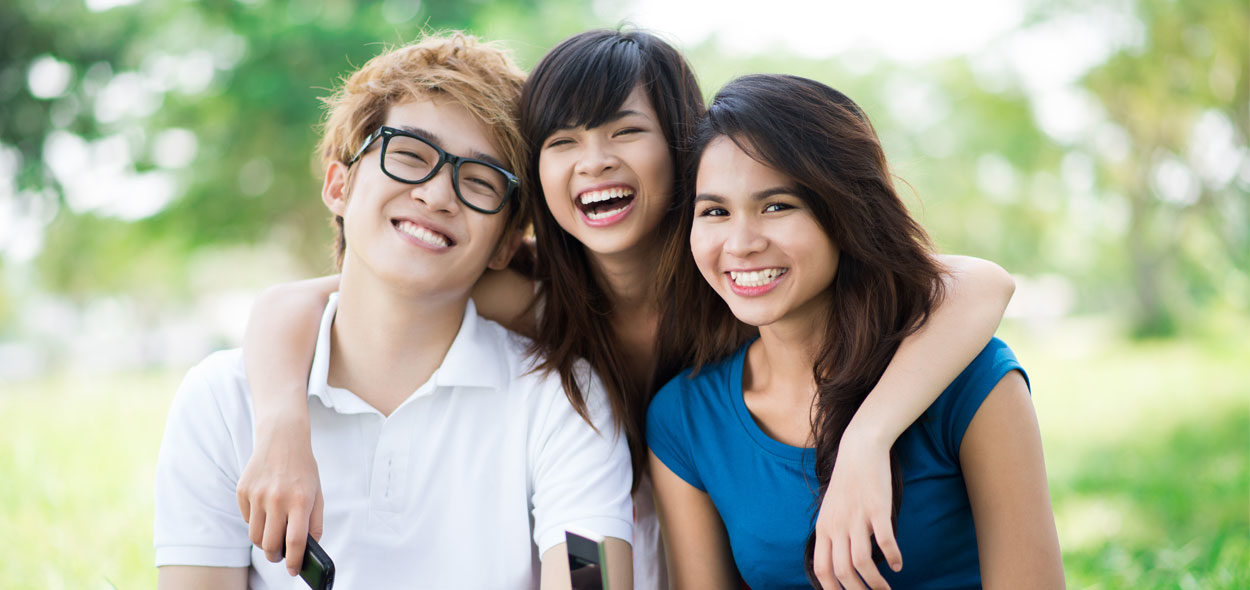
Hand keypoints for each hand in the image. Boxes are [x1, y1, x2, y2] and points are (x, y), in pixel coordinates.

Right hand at [236, 416, 323, 575]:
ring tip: (272, 537)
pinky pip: (247, 520)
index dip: (295, 561)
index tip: (294, 571)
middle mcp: (277, 498)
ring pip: (256, 536)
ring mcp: (257, 495)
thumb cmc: (303, 470)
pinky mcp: (242, 491)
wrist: (282, 439)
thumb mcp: (317, 493)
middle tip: (280, 556)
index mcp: (300, 500)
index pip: (296, 541)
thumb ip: (315, 522)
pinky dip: (256, 523)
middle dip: (276, 557)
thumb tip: (307, 549)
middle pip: (271, 545)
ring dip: (264, 543)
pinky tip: (265, 511)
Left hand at [811, 429, 900, 589]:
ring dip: (876, 582)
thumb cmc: (847, 481)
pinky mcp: (877, 508)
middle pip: (843, 571)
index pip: (822, 569)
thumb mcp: (830, 509)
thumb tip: (839, 561)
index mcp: (823, 527)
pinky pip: (885, 541)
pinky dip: (893, 557)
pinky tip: (899, 565)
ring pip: (862, 562)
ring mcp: (857, 517)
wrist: (859, 448)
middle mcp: (837, 525)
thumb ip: (832, 534)